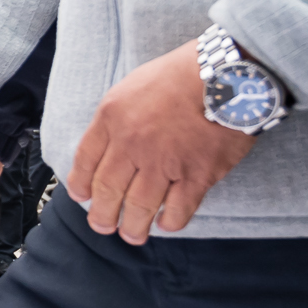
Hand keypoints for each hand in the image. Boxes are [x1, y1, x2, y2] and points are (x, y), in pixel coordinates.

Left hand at [67, 40, 254, 244]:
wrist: (228, 74)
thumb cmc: (182, 73)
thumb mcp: (133, 85)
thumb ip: (117, 117)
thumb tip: (110, 144)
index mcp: (112, 118)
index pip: (85, 160)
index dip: (80, 184)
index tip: (81, 197)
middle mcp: (132, 144)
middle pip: (107, 190)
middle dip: (102, 214)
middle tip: (102, 226)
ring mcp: (164, 162)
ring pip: (139, 206)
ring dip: (133, 226)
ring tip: (132, 235)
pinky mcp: (197, 175)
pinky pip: (179, 209)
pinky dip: (170, 222)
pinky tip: (166, 224)